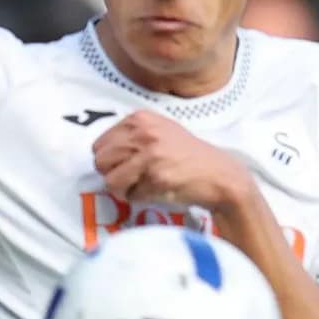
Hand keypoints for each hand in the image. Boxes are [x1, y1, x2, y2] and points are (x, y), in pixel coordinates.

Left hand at [91, 110, 255, 217]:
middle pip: (100, 161)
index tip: (127, 165)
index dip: (111, 160)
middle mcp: (143, 133)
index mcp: (140, 119)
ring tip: (142, 186)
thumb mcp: (161, 131)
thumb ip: (132, 135)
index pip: (99, 144)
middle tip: (132, 179)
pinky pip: (130, 196)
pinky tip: (157, 191)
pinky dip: (140, 198)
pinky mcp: (156, 177)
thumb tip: (102, 153)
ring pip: (110, 180)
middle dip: (113, 174)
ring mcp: (149, 155)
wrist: (219, 174)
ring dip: (123, 189)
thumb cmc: (189, 156)